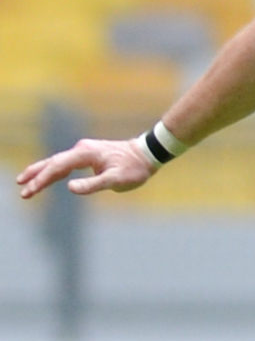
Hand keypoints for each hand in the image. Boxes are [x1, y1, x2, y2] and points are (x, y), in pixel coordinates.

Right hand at [16, 137, 154, 199]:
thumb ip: (93, 184)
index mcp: (85, 154)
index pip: (57, 167)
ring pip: (57, 162)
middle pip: (52, 162)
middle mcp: (81, 149)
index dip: (42, 180)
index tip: (30, 191)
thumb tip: (69, 188)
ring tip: (25, 182)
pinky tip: (48, 177)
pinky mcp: (88, 155)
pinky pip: (65, 163)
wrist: (147, 154)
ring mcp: (84, 151)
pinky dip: (54, 170)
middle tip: (21, 187)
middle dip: (36, 175)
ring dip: (41, 172)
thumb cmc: (134, 168)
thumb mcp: (116, 180)